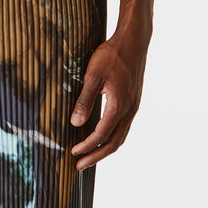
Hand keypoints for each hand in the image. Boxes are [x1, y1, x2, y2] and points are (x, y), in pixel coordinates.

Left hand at [69, 25, 149, 169]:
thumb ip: (84, 100)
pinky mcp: (133, 103)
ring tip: (89, 157)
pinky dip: (111, 139)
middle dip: (95, 156)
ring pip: (120, 138)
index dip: (86, 146)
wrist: (134, 41)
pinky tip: (100, 139)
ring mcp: (133, 108)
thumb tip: (75, 124)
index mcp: (119, 105)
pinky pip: (122, 128)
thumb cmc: (112, 55)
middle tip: (79, 166)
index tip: (73, 152)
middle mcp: (129, 110)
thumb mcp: (93, 75)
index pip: (101, 135)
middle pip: (113, 143)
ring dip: (103, 150)